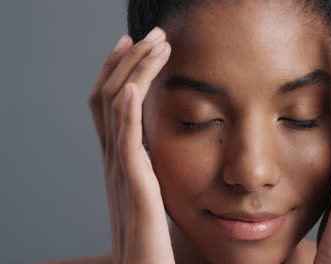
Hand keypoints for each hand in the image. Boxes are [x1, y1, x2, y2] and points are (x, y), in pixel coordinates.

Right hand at [87, 27, 173, 263]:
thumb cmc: (153, 239)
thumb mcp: (152, 194)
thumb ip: (151, 169)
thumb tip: (161, 150)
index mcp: (119, 161)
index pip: (110, 105)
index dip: (118, 71)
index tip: (135, 44)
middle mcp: (114, 162)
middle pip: (108, 97)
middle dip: (128, 60)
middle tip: (149, 33)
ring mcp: (121, 173)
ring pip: (115, 111)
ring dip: (133, 73)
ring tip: (154, 44)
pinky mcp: (135, 189)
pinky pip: (124, 144)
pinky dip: (124, 113)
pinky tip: (131, 88)